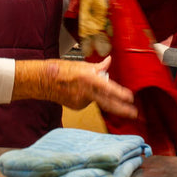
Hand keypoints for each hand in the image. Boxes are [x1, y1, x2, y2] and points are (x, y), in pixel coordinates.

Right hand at [14, 56, 138, 119]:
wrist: (43, 80)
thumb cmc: (60, 69)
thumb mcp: (81, 65)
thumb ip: (98, 67)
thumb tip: (109, 62)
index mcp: (88, 79)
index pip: (108, 88)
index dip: (120, 94)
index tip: (130, 98)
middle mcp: (86, 92)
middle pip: (108, 103)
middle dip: (122, 109)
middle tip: (134, 113)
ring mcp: (81, 101)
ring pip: (97, 99)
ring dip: (98, 95)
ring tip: (83, 84)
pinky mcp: (77, 107)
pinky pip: (88, 101)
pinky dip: (88, 97)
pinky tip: (78, 91)